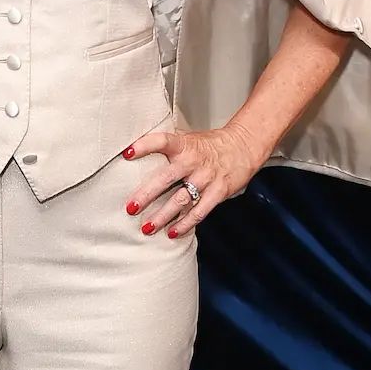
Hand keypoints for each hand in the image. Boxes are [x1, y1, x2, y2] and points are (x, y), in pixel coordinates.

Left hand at [122, 122, 259, 236]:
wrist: (242, 146)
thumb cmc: (209, 144)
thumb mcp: (188, 137)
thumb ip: (166, 145)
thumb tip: (134, 150)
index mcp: (184, 144)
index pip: (162, 141)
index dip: (145, 146)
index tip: (127, 153)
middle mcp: (193, 161)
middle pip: (166, 178)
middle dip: (147, 194)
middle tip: (131, 207)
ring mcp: (206, 178)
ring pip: (181, 199)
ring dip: (162, 215)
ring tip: (147, 228)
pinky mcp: (218, 192)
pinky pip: (199, 211)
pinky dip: (185, 223)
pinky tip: (172, 232)